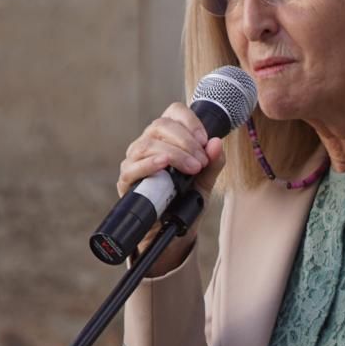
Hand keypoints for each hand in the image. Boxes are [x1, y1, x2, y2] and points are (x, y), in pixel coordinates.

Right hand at [116, 101, 226, 274]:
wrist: (172, 232)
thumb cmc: (185, 201)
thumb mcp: (205, 183)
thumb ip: (213, 164)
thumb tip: (217, 143)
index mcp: (167, 137)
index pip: (174, 113)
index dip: (190, 121)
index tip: (205, 139)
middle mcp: (148, 143)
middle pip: (161, 126)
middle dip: (186, 142)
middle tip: (201, 162)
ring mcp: (135, 160)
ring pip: (148, 144)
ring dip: (174, 153)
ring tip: (192, 168)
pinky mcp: (127, 180)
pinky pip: (132, 167)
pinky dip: (149, 164)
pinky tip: (163, 163)